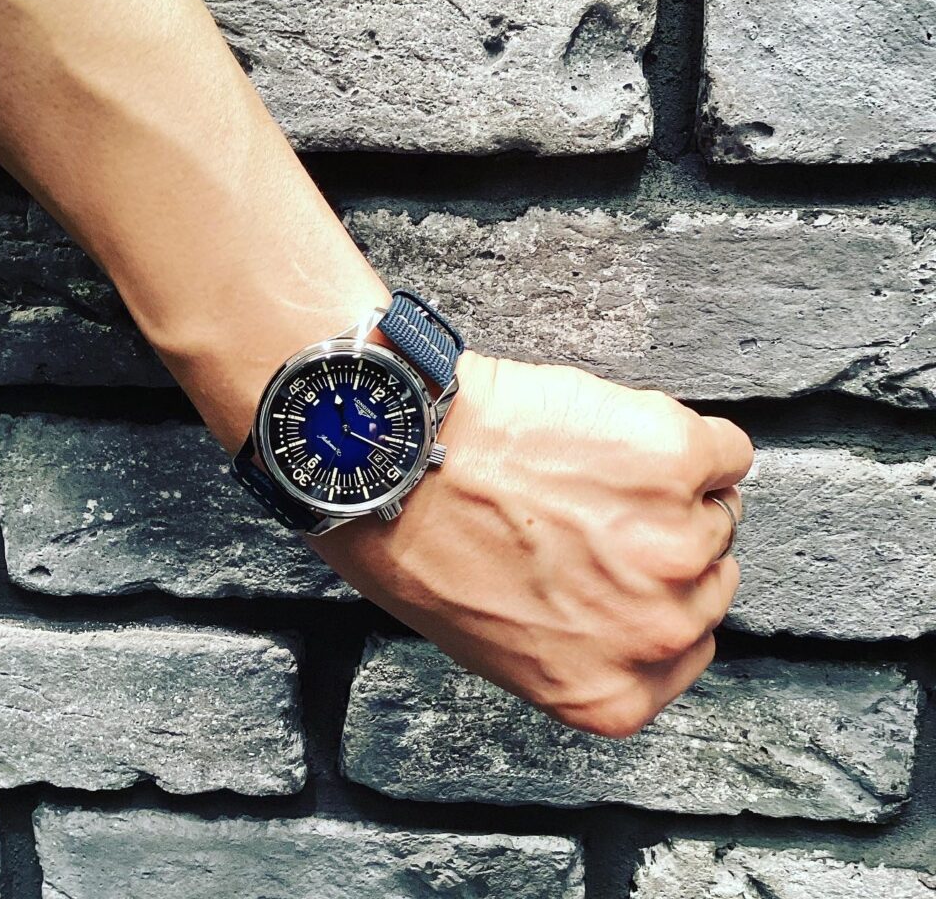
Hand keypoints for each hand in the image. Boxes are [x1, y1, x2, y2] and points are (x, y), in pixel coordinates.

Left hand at [313, 350, 753, 737]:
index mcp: (610, 693)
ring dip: (671, 487)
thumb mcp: (506, 640)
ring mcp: (673, 544)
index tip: (627, 565)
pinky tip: (621, 434)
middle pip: (709, 576)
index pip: (689, 647)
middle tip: (596, 509)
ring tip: (590, 471)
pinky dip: (688, 441)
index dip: (654, 593)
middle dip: (662, 539)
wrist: (399, 460)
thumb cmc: (423, 543)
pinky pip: (726, 451)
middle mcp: (656, 631)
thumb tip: (624, 601)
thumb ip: (585, 643)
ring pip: (719, 510)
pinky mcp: (676, 462)